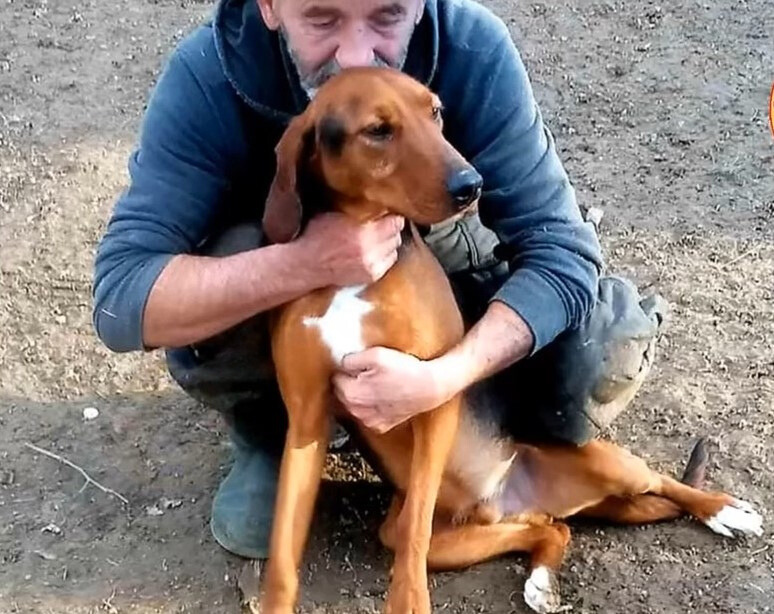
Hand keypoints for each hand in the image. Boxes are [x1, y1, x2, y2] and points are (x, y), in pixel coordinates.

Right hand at [296, 212, 404, 286]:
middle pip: (396, 237)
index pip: (395, 224)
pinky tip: (373, 252)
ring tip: (377, 239)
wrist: (306, 265)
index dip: (393, 217)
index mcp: (362, 234)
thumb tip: (380, 207)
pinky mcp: (370, 277)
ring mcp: (371, 267)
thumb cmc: (316, 237)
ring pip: (394, 251)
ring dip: (388, 245)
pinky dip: (384, 257)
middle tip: (383, 226)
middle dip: (391, 231)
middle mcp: (370, 252)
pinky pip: (388, 263)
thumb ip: (360, 212)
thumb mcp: (335, 215)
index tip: (390, 214)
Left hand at [331, 347, 455, 433]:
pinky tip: (381, 397)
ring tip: (375, 383)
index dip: (344, 369)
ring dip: (358, 395)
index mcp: (351, 393)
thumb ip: (351, 359)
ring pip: (353, 406)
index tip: (354, 364)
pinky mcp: (382, 426)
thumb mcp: (376, 355)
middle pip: (341, 393)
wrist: (431, 387)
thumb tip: (340, 363)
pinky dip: (370, 407)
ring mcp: (369, 421)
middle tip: (365, 372)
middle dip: (348, 383)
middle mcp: (357, 411)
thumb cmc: (405, 370)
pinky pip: (367, 415)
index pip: (335, 378)